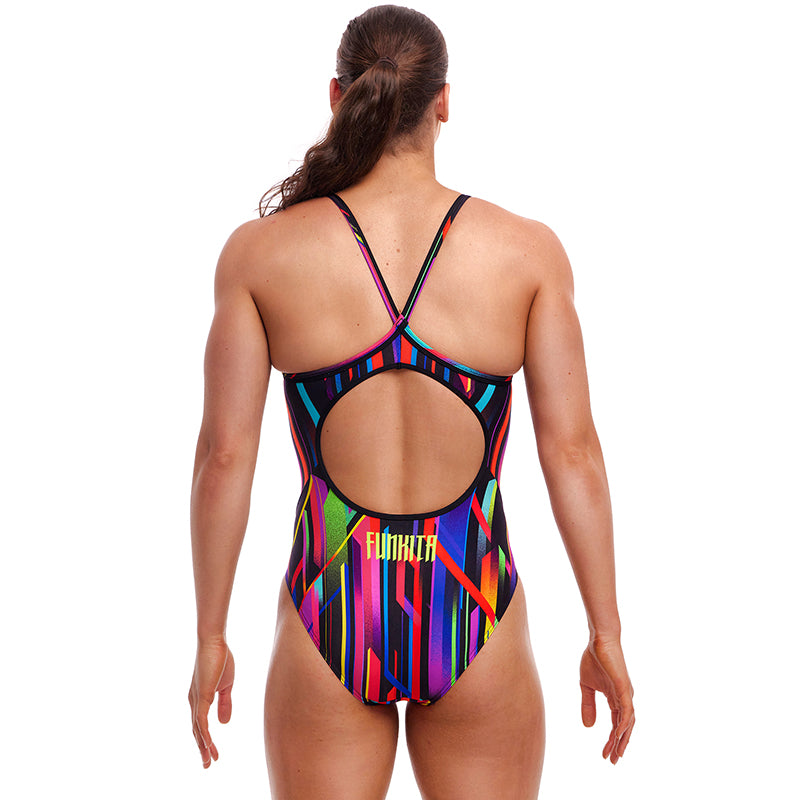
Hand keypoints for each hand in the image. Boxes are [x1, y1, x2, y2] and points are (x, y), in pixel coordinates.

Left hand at [188, 639, 234, 767]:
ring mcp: (196, 699)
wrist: (214, 642)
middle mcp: (194, 701)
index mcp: (200, 698)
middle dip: (202, 749)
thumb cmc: (220, 659)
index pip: (201, 724)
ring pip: (197, 729)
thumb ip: (225, 704)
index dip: (206, 740)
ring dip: (203, 746)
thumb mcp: (226, 686)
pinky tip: (207, 745)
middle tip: (207, 765)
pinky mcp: (200, 696)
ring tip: (208, 761)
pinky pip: (201, 720)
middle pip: (196, 731)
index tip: (212, 754)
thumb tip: (224, 724)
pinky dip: (203, 734)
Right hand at [579, 638, 633, 763]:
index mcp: (615, 698)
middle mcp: (624, 698)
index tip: (604, 755)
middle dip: (619, 745)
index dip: (611, 740)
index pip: (616, 724)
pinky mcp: (625, 688)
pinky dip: (624, 723)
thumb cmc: (594, 659)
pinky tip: (618, 734)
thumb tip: (589, 727)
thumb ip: (588, 705)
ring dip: (622, 738)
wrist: (599, 640)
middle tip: (612, 761)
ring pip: (628, 722)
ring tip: (616, 753)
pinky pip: (627, 710)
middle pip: (624, 727)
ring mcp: (626, 693)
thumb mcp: (587, 686)